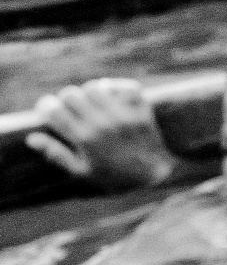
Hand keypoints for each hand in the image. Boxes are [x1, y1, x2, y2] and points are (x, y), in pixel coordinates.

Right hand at [27, 79, 178, 190]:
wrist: (155, 177)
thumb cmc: (114, 177)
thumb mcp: (82, 172)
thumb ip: (57, 155)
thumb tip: (32, 139)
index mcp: (85, 138)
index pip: (53, 110)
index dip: (46, 108)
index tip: (49, 112)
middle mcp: (102, 123)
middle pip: (70, 94)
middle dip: (66, 101)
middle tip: (72, 111)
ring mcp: (123, 115)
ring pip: (95, 87)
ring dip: (89, 92)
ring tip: (91, 104)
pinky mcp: (141, 110)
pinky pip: (126, 87)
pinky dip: (117, 88)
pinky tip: (112, 98)